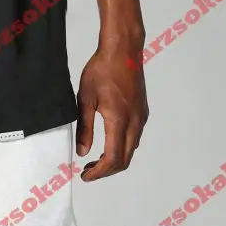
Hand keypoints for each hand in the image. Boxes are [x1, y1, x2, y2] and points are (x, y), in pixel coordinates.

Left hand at [75, 47, 147, 180]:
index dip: (99, 172)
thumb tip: (82, 152)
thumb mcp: (85, 97)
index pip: (113, 159)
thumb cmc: (102, 69)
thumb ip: (84, 127)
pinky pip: (134, 137)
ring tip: (96, 158)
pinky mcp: (143, 111)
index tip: (85, 175)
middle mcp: (135, 123)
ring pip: (131, 149)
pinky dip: (122, 147)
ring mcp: (141, 117)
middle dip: (106, 170)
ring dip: (115, 159)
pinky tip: (109, 141)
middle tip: (88, 170)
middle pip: (125, 159)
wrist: (123, 50)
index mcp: (119, 120)